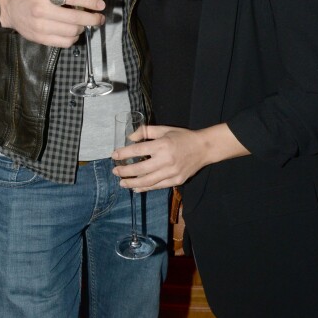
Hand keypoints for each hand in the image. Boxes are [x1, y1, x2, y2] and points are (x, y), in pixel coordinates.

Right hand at [0, 0, 104, 46]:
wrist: (10, 9)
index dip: (90, 2)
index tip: (101, 5)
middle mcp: (42, 10)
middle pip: (74, 18)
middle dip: (92, 19)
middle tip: (99, 18)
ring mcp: (41, 27)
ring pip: (71, 32)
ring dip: (82, 28)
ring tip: (84, 23)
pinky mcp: (40, 39)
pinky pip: (64, 42)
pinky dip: (73, 38)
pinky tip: (74, 31)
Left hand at [112, 123, 249, 191]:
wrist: (204, 148)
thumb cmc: (182, 136)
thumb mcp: (164, 129)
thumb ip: (146, 131)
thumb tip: (130, 137)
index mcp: (162, 145)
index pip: (138, 150)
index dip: (124, 153)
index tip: (114, 155)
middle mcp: (166, 160)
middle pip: (140, 168)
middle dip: (125, 171)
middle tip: (115, 171)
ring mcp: (172, 172)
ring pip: (148, 181)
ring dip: (132, 183)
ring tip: (122, 183)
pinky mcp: (176, 181)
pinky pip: (157, 186)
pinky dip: (145, 188)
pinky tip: (136, 188)